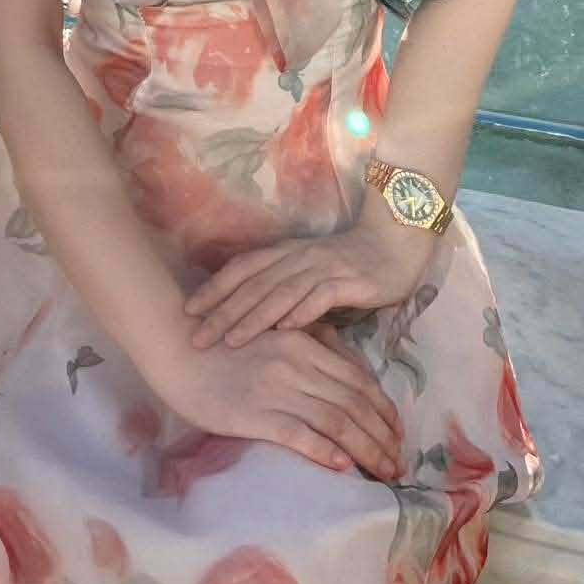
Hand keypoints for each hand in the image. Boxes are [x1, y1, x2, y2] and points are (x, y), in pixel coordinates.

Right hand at [153, 320, 404, 479]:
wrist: (177, 345)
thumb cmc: (222, 341)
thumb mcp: (273, 333)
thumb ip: (306, 345)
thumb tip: (341, 362)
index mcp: (304, 344)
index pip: (358, 379)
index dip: (384, 408)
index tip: (397, 431)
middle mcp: (298, 364)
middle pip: (355, 402)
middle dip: (384, 434)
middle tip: (400, 460)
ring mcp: (278, 389)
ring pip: (337, 420)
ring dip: (367, 449)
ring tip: (385, 471)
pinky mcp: (255, 413)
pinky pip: (300, 434)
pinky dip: (327, 451)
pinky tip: (344, 466)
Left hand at [183, 216, 435, 349]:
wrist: (395, 243)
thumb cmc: (351, 262)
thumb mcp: (311, 272)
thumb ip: (285, 289)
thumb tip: (255, 316)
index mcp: (286, 253)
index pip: (242, 269)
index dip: (215, 288)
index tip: (188, 311)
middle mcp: (298, 257)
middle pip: (254, 284)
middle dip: (224, 310)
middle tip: (197, 335)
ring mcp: (322, 267)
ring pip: (280, 292)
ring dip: (253, 317)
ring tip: (230, 340)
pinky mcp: (348, 280)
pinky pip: (319, 297)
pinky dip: (299, 313)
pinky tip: (283, 331)